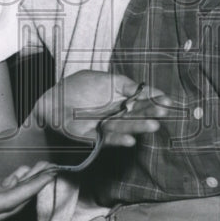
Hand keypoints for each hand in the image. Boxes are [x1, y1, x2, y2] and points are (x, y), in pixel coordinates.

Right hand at [0, 161, 56, 220]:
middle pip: (10, 211)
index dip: (33, 187)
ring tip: (34, 172)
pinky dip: (5, 201)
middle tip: (45, 167)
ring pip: (3, 215)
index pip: (9, 201)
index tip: (50, 173)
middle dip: (30, 189)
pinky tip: (13, 184)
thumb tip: (16, 183)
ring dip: (19, 194)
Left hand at [34, 71, 173, 146]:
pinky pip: (108, 140)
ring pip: (126, 127)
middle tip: (164, 112)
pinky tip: (130, 141)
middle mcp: (117, 113)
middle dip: (151, 113)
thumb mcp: (103, 80)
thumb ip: (123, 84)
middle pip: (136, 114)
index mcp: (120, 98)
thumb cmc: (77, 88)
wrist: (52, 101)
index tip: (167, 101)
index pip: (141, 99)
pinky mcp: (95, 138)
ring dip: (139, 127)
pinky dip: (119, 141)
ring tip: (154, 126)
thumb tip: (143, 87)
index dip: (154, 99)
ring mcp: (107, 126)